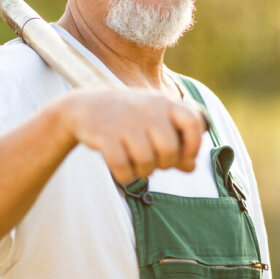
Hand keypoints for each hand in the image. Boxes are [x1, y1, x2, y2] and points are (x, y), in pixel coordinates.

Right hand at [55, 88, 205, 183]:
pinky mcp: (105, 135)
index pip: (193, 122)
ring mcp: (125, 121)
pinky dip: (125, 176)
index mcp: (164, 103)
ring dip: (144, 171)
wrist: (85, 107)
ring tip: (137, 165)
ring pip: (146, 161)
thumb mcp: (155, 122)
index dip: (194, 145)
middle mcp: (147, 109)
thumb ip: (176, 143)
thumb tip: (191, 167)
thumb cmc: (130, 119)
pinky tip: (123, 170)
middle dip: (165, 164)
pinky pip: (123, 167)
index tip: (185, 157)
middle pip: (169, 150)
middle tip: (154, 162)